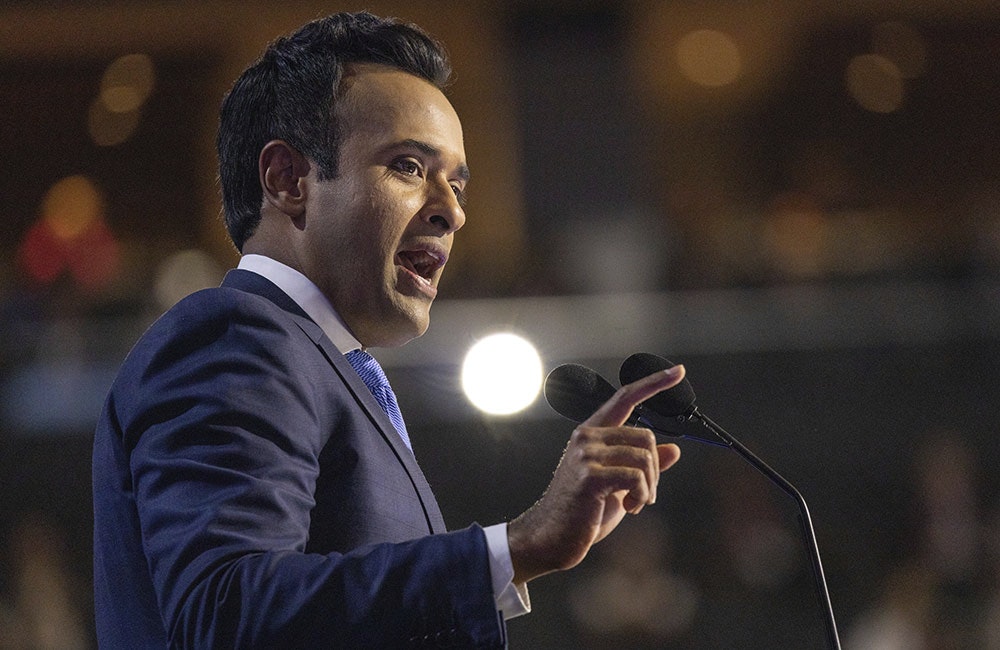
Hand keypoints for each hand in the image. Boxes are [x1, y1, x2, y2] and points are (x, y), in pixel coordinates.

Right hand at [507, 365, 684, 583]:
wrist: (550, 539)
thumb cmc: (582, 514)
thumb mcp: (619, 487)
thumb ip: (643, 466)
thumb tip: (674, 450)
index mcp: (591, 434)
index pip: (625, 398)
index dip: (653, 383)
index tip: (678, 371)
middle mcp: (586, 437)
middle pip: (646, 437)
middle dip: (655, 470)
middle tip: (645, 496)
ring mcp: (586, 455)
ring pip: (644, 458)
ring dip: (649, 487)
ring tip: (637, 504)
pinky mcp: (589, 476)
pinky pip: (636, 477)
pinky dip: (642, 495)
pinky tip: (631, 508)